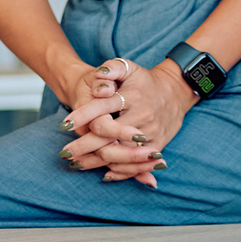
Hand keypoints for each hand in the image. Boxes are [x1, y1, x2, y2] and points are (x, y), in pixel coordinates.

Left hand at [60, 57, 192, 185]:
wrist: (176, 91)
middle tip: (64, 153)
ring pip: (122, 152)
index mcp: (131, 97)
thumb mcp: (129, 67)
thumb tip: (100, 73)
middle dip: (84, 145)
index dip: (82, 116)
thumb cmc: (145, 80)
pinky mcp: (158, 144)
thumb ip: (112, 67)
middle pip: (109, 136)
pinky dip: (122, 170)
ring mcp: (150, 132)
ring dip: (97, 161)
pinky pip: (139, 162)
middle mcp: (141, 116)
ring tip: (76, 164)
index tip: (64, 125)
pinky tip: (104, 174)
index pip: (102, 108)